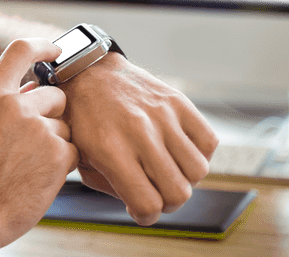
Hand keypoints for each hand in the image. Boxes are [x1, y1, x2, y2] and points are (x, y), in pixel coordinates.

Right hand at [0, 39, 78, 253]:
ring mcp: (37, 127)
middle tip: (29, 143)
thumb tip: (35, 90)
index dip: (43, 46)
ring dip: (55, 143)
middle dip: (52, 115)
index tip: (56, 49)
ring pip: (65, 125)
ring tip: (27, 165)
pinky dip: (62, 164)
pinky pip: (73, 150)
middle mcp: (13, 104)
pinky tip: (38, 177)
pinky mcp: (57, 153)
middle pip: (55, 95)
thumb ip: (4, 103)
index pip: (20, 50)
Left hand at [60, 54, 217, 225]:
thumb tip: (143, 206)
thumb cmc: (81, 118)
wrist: (86, 72)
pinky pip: (208, 141)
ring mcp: (162, 115)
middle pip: (178, 192)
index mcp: (111, 150)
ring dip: (185, 178)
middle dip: (168, 202)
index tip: (141, 210)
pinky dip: (199, 153)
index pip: (148, 204)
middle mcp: (139, 132)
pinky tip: (178, 150)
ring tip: (167, 169)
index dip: (147, 216)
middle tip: (155, 191)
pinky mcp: (177, 100)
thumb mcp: (80, 156)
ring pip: (198, 170)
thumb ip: (109, 186)